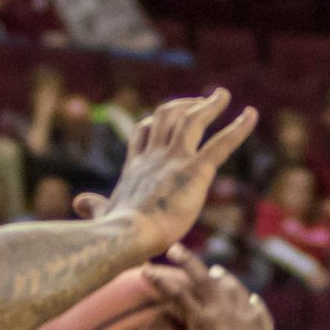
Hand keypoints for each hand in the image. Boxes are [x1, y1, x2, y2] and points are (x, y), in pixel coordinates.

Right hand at [89, 89, 258, 257]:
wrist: (126, 235)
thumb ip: (95, 206)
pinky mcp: (195, 171)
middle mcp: (155, 156)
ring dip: (209, 105)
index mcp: (136, 167)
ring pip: (193, 120)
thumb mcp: (103, 214)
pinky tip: (252, 115)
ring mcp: (175, 160)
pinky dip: (239, 128)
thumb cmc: (114, 231)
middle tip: (200, 101)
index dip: (154, 122)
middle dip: (182, 104)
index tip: (165, 116)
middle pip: (166, 117)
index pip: (144, 134)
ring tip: (222, 95)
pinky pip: (221, 144)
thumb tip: (77, 202)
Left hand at [159, 246, 281, 329]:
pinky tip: (148, 274)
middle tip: (205, 270)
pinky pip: (180, 295)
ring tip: (173, 250)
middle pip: (230, 288)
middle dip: (216, 277)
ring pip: (204, 280)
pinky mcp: (204, 320)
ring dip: (188, 262)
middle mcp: (247, 318)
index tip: (244, 296)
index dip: (247, 301)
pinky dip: (163, 282)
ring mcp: (226, 315)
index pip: (256, 310)